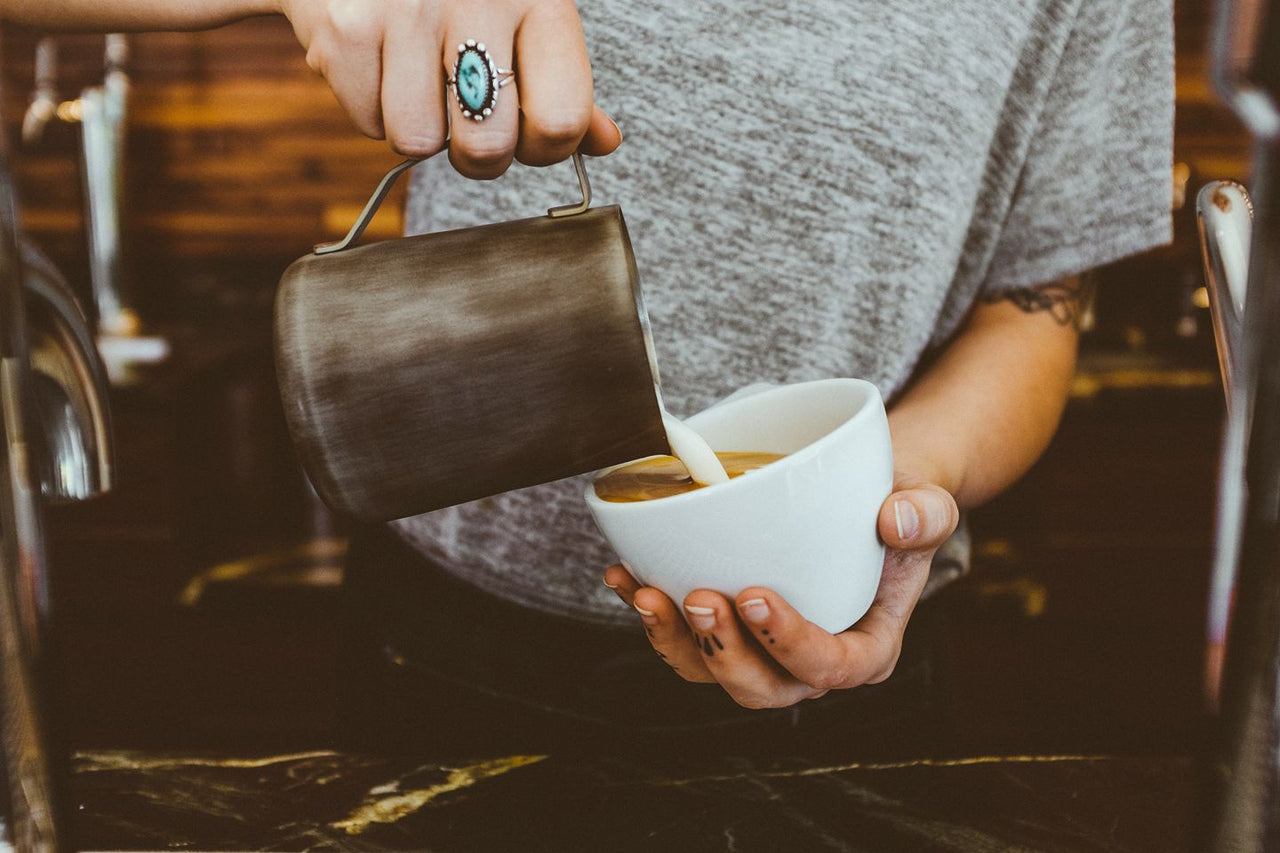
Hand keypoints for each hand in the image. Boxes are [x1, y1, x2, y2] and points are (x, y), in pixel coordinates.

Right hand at [277, 0, 622, 175]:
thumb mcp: (527, 13)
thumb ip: (563, 81)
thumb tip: (603, 143)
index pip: (561, 120)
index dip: (544, 148)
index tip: (527, 133)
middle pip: (487, 147)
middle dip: (478, 155)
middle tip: (470, 123)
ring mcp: (406, 12)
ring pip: (418, 141)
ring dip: (419, 127)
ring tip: (420, 79)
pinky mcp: (347, 28)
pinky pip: (366, 121)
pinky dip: (373, 105)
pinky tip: (383, 60)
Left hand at [603, 476, 958, 708]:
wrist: (864, 499)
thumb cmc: (896, 510)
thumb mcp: (928, 505)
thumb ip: (925, 514)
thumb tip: (894, 521)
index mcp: (866, 648)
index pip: (831, 666)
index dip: (789, 643)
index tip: (755, 595)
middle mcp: (807, 663)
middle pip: (761, 687)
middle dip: (724, 652)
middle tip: (700, 597)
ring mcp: (761, 651)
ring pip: (710, 672)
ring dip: (674, 641)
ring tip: (647, 594)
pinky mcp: (725, 628)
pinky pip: (681, 636)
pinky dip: (649, 610)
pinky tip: (624, 576)